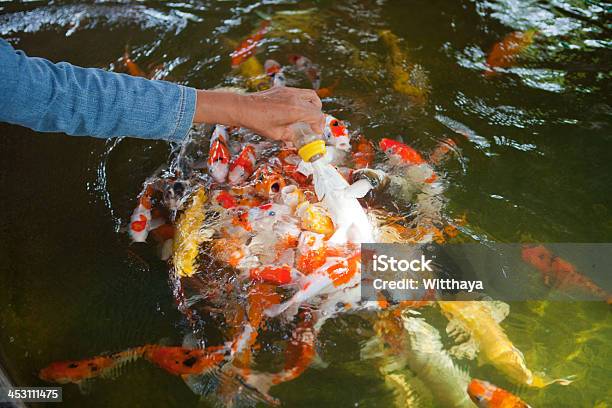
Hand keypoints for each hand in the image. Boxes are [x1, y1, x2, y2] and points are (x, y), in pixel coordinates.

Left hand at [194, 87, 323, 140]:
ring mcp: (288, 91)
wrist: (243, 107)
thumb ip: (289, 136)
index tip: (316, 132)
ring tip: (307, 116)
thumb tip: (295, 140)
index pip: (317, 115)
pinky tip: (295, 110)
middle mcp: (294, 98)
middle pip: (316, 103)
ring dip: (312, 105)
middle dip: (318, 115)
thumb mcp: (276, 134)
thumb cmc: (257, 121)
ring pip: (309, 95)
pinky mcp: (282, 89)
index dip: (319, 125)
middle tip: (314, 124)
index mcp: (295, 110)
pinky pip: (299, 93)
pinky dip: (302, 101)